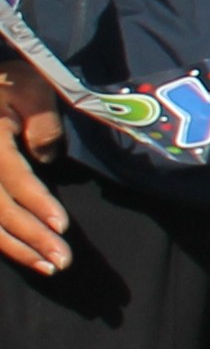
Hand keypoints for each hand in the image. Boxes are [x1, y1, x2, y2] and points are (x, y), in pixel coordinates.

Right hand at [0, 55, 71, 275]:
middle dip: (31, 237)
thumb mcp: (33, 88)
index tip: (62, 225)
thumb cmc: (10, 81)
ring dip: (18, 247)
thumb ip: (43, 124)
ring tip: (51, 267)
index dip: (37, 202)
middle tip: (63, 260)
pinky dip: (5, 242)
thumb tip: (46, 161)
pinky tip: (29, 258)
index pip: (13, 177)